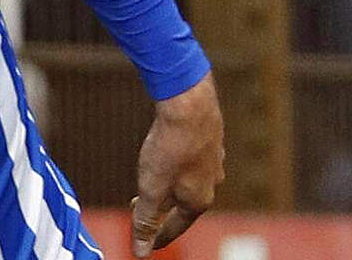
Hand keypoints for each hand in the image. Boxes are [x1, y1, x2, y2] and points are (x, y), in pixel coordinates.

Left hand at [130, 72, 223, 257]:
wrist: (189, 105)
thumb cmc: (170, 148)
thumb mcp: (151, 189)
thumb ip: (146, 221)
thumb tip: (141, 252)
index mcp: (198, 201)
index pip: (176, 228)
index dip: (158, 237)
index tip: (146, 244)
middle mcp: (212, 184)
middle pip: (183, 206)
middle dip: (161, 211)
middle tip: (138, 208)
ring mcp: (214, 162)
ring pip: (189, 182)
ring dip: (170, 188)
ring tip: (154, 185)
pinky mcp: (210, 142)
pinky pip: (192, 163)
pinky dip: (177, 168)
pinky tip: (171, 159)